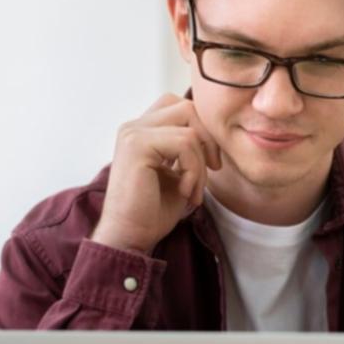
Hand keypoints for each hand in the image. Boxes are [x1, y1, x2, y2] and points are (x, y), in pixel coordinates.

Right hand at [90, 94, 223, 254]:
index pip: (181, 108)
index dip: (203, 130)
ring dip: (201, 164)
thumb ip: (189, 150)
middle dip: (208, 139)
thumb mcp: (178, 173)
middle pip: (186, 107)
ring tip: (193, 191)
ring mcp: (133, 133)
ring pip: (189, 129)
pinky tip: (184, 192)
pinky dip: (193, 170)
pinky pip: (185, 143)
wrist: (131, 236)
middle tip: (212, 169)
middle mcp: (134, 127)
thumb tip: (213, 136)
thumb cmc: (154, 211)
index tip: (211, 163)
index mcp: (142, 131)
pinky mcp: (137, 145)